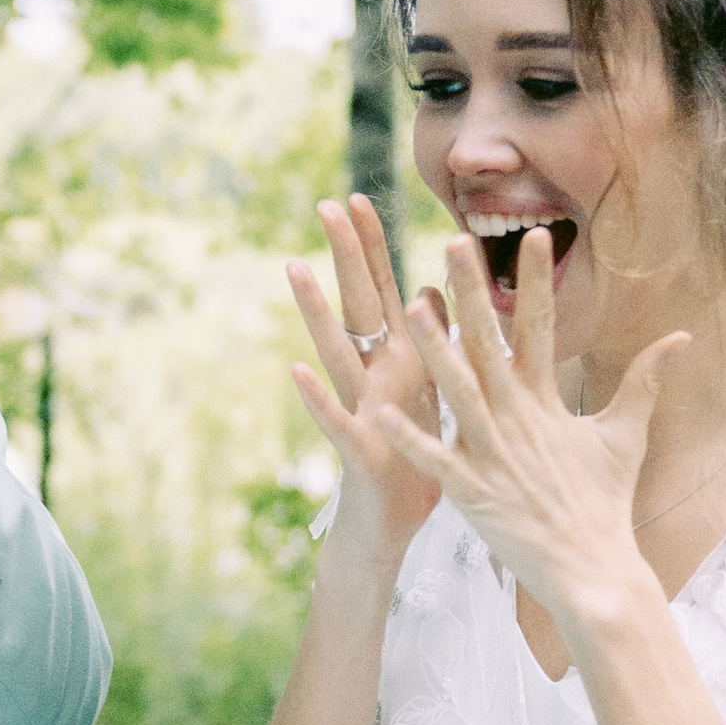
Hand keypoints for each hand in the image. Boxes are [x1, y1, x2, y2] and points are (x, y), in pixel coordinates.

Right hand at [284, 195, 446, 566]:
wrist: (392, 528)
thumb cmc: (415, 461)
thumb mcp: (430, 395)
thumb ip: (431, 343)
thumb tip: (431, 289)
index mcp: (398, 361)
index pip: (382, 291)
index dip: (372, 245)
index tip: (359, 195)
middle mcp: (373, 376)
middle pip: (357, 306)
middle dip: (344, 255)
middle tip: (325, 204)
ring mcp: (360, 408)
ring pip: (336, 352)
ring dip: (316, 310)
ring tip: (294, 268)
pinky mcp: (358, 449)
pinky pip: (335, 419)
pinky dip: (316, 397)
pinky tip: (294, 370)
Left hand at [387, 227, 683, 627]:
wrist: (594, 569)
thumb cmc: (605, 502)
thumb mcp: (625, 435)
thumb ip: (644, 381)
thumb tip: (681, 337)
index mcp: (547, 402)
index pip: (542, 328)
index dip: (538, 281)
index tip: (534, 235)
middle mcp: (518, 420)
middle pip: (491, 346)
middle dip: (474, 294)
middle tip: (454, 243)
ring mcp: (493, 455)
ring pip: (460, 392)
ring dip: (436, 351)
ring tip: (413, 308)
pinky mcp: (472, 493)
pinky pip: (436, 460)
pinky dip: (411, 437)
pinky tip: (381, 410)